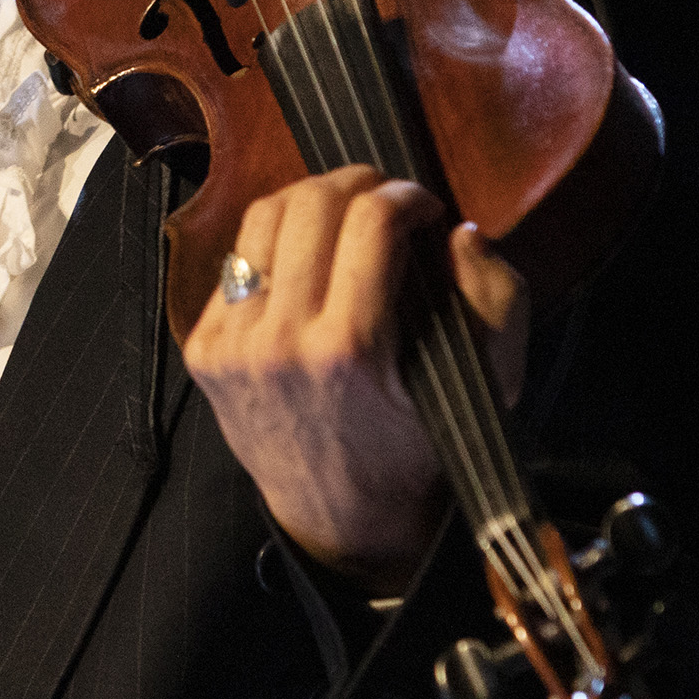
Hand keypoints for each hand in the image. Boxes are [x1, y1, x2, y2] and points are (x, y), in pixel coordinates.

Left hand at [182, 167, 526, 590]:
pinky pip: (232, 262)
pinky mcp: (203, 350)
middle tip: (384, 197)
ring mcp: (233, 346)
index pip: (370, 221)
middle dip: (356, 182)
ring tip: (342, 216)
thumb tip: (460, 230)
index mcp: (351, 349)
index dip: (405, 195)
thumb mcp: (487, 385)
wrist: (342, 515)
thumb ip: (495, 299)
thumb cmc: (420, 444)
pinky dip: (272, 247)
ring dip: (308, 201)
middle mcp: (280, 343)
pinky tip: (304, 264)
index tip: (423, 207)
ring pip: (260, 220)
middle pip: (308, 205)